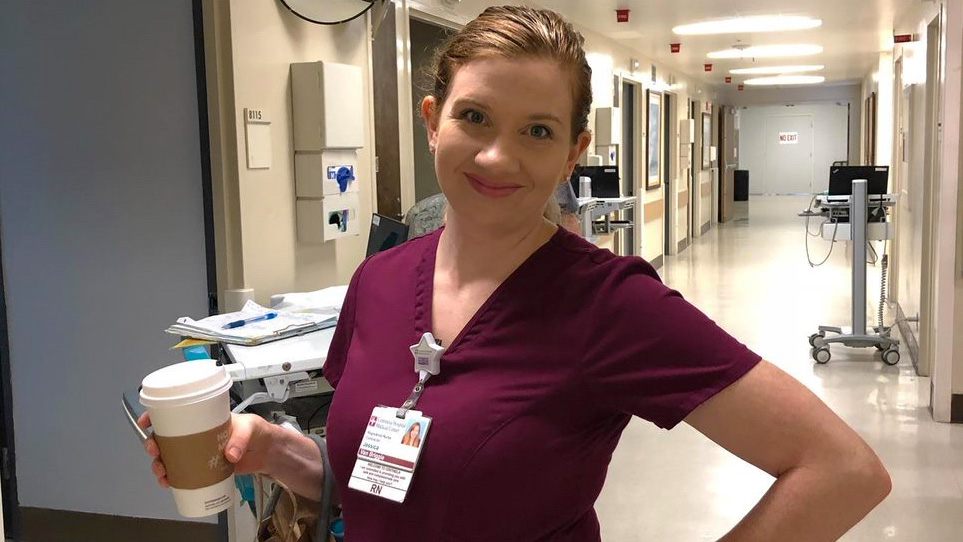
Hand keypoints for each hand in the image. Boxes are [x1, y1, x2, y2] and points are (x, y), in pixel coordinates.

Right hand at [139, 412, 275, 487]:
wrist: (267, 452)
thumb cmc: (258, 433)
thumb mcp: (251, 429)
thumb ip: (241, 440)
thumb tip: (230, 454)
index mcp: (205, 419)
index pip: (176, 413)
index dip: (156, 416)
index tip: (146, 422)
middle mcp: (197, 435)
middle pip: (166, 438)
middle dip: (153, 444)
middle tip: (154, 451)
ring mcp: (199, 452)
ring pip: (170, 457)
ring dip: (159, 464)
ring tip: (161, 472)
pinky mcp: (204, 468)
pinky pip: (182, 472)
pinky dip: (171, 478)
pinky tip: (168, 483)